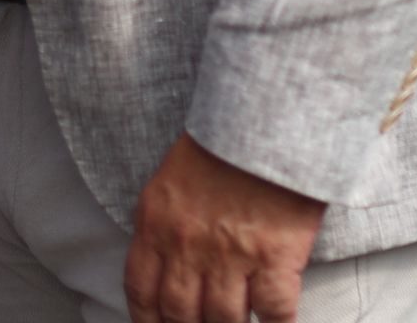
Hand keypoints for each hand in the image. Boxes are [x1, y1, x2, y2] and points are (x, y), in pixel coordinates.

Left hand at [123, 133, 325, 322]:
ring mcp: (230, 255)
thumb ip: (164, 224)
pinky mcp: (274, 257)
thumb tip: (167, 268)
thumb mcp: (172, 180)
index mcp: (156, 222)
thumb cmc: (223, 142)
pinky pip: (275, 313)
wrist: (268, 115)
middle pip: (180, 314)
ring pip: (224, 320)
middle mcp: (186, 245)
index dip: (148, 321)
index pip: (141, 291)